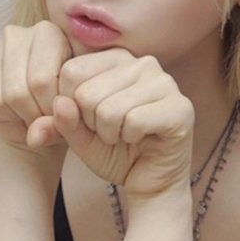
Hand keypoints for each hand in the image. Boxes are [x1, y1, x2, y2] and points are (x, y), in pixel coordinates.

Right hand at [0, 21, 71, 152]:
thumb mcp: (72, 109)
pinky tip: (6, 109)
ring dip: (10, 117)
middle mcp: (17, 33)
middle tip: (40, 119)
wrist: (35, 109)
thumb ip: (65, 120)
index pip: (42, 80)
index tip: (57, 114)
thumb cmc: (60, 101)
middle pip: (17, 91)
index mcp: (49, 33)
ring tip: (26, 114)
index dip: (49, 109)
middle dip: (30, 116)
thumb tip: (38, 131)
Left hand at [48, 49, 194, 196]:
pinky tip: (141, 138)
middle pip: (87, 92)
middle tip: (109, 131)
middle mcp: (143, 63)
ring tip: (123, 135)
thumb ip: (62, 121)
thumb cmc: (114, 151)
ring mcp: (165, 82)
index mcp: (117, 58)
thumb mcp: (78, 136)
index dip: (70, 106)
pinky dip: (130, 138)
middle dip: (91, 123)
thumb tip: (59, 103)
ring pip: (110, 109)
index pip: (71, 71)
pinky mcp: (180, 107)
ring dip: (109, 133)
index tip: (89, 119)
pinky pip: (135, 121)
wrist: (149, 182)